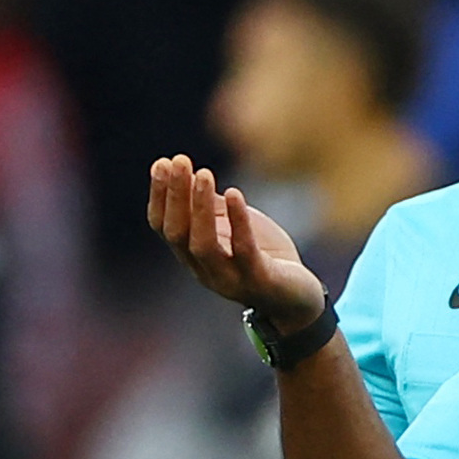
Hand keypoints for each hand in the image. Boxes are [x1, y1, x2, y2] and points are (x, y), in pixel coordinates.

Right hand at [145, 156, 327, 333]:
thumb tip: (191, 173)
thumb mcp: (235, 226)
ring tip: (204, 174)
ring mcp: (229, 279)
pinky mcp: (258, 280)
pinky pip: (244, 251)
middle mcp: (204, 270)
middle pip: (177, 233)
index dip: (160, 196)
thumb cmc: (264, 256)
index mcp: (193, 256)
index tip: (162, 163)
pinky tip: (234, 194)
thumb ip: (213, 207)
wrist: (298, 297)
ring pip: (203, 245)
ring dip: (200, 208)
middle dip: (176, 196)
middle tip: (179, 161)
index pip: (164, 227)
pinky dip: (238, 222)